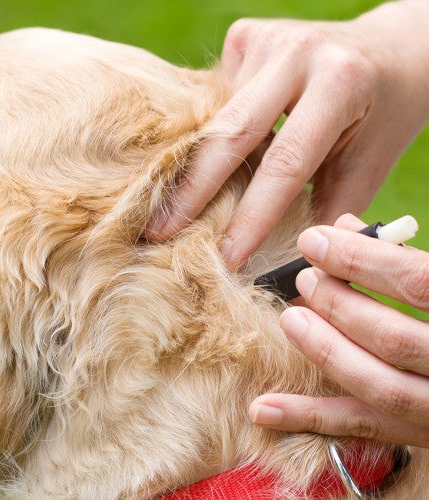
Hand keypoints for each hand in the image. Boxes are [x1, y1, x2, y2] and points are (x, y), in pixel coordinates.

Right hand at [148, 1, 428, 267]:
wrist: (387, 54)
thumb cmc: (380, 118)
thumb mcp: (368, 166)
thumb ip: (329, 211)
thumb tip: (289, 265)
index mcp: (340, 83)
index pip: (285, 163)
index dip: (252, 217)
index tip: (226, 258)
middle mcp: (297, 51)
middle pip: (230, 132)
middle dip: (192, 190)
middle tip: (158, 232)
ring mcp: (266, 38)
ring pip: (216, 116)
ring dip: (196, 164)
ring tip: (168, 206)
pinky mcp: (246, 36)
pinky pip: (216, 99)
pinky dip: (209, 134)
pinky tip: (204, 157)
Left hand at [249, 214, 428, 446]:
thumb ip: (402, 256)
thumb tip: (344, 227)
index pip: (417, 282)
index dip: (359, 259)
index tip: (312, 240)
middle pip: (393, 338)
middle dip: (338, 305)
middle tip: (305, 280)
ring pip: (379, 387)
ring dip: (324, 351)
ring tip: (290, 320)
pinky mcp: (422, 434)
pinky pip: (362, 429)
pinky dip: (308, 417)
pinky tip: (263, 408)